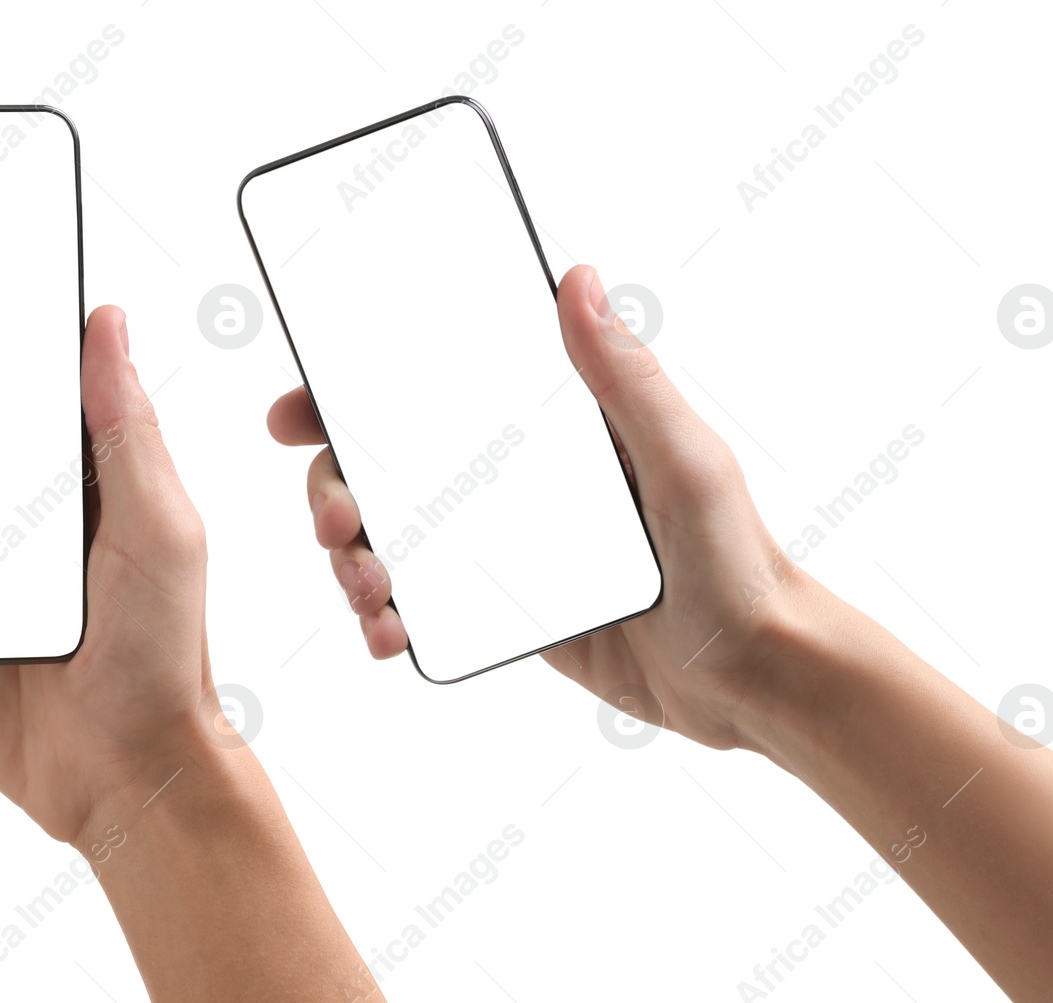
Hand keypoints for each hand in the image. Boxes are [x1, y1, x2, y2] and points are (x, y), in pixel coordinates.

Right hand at [267, 265, 814, 749]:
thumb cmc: (737, 557)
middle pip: (386, 464)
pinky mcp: (500, 607)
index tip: (302, 405)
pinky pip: (420, 604)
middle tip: (336, 522)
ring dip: (352, 557)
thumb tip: (579, 279)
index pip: (435, 384)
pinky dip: (385, 616)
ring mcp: (499, 542)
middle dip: (336, 486)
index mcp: (551, 422)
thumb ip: (627, 380)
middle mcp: (514, 474)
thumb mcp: (686, 459)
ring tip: (369, 593)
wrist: (750, 672)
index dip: (353, 388)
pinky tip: (386, 633)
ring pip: (390, 535)